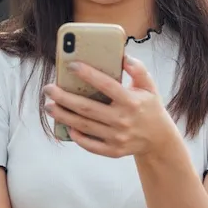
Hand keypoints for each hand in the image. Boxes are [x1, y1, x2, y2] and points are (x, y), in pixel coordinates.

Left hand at [43, 55, 174, 157]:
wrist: (159, 139)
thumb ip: (138, 70)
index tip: (72, 65)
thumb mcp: (149, 86)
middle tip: (48, 89)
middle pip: (87, 108)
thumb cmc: (149, 107)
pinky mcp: (113, 151)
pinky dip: (78, 136)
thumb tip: (123, 57)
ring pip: (84, 126)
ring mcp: (117, 137)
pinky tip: (67, 126)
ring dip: (63, 116)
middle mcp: (123, 120)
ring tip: (48, 106)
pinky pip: (90, 145)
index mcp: (132, 101)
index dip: (89, 74)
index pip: (107, 85)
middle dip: (64, 98)